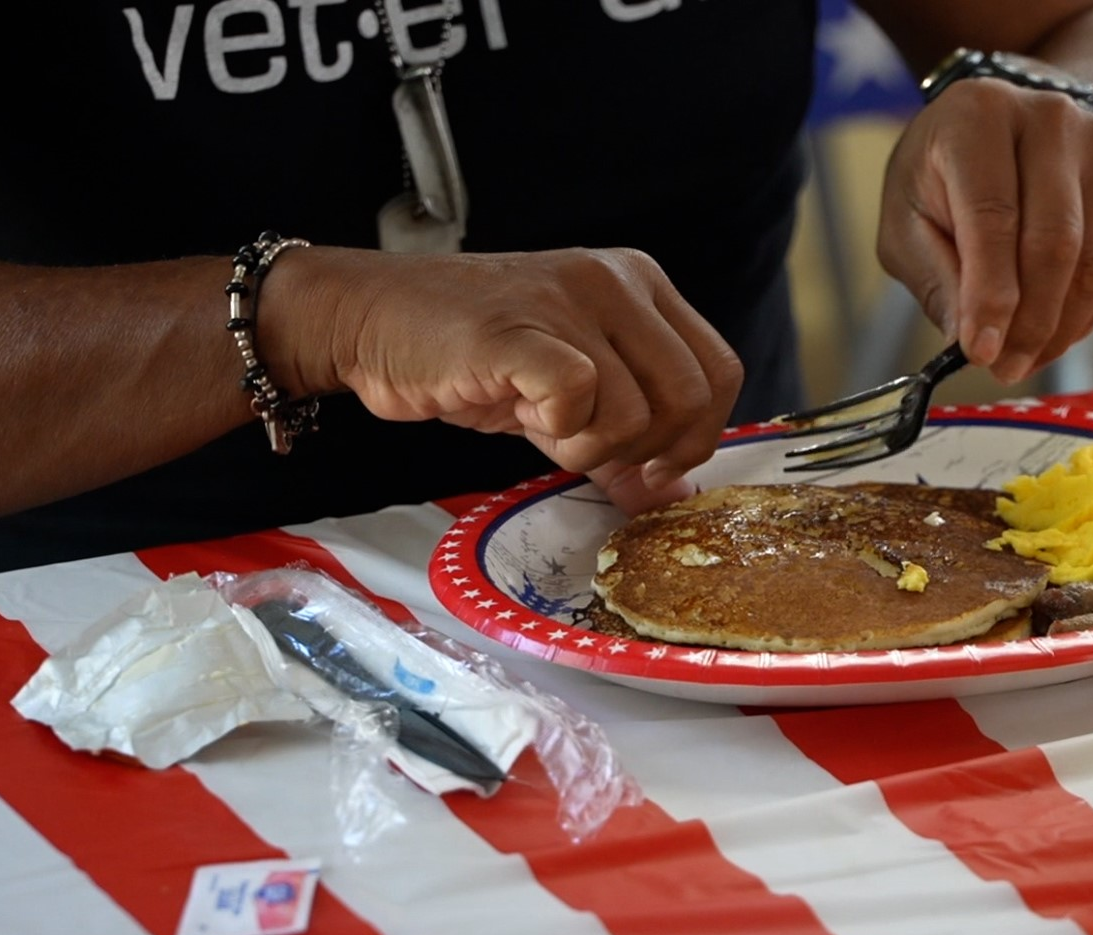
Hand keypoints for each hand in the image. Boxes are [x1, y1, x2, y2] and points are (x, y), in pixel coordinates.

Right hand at [271, 246, 739, 514]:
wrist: (371, 320)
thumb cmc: (472, 356)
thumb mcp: (568, 394)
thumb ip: (629, 438)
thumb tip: (679, 497)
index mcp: (641, 285)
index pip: (720, 372)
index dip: (696, 436)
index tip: (651, 465)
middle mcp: (616, 281)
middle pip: (691, 397)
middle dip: (645, 451)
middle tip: (586, 450)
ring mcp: (569, 299)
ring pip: (635, 411)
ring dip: (588, 446)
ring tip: (539, 423)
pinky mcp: (520, 330)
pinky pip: (578, 398)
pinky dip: (554, 429)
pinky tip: (519, 412)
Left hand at [877, 77, 1092, 383]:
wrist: (1010, 131)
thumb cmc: (945, 179)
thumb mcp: (908, 219)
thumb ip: (934, 275)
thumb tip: (971, 338)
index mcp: (979, 114)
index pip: (993, 217)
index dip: (990, 294)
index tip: (981, 352)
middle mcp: (1049, 117)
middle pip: (1054, 242)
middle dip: (1029, 322)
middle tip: (1003, 368)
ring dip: (1061, 328)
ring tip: (1025, 359)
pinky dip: (1088, 314)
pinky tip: (1055, 334)